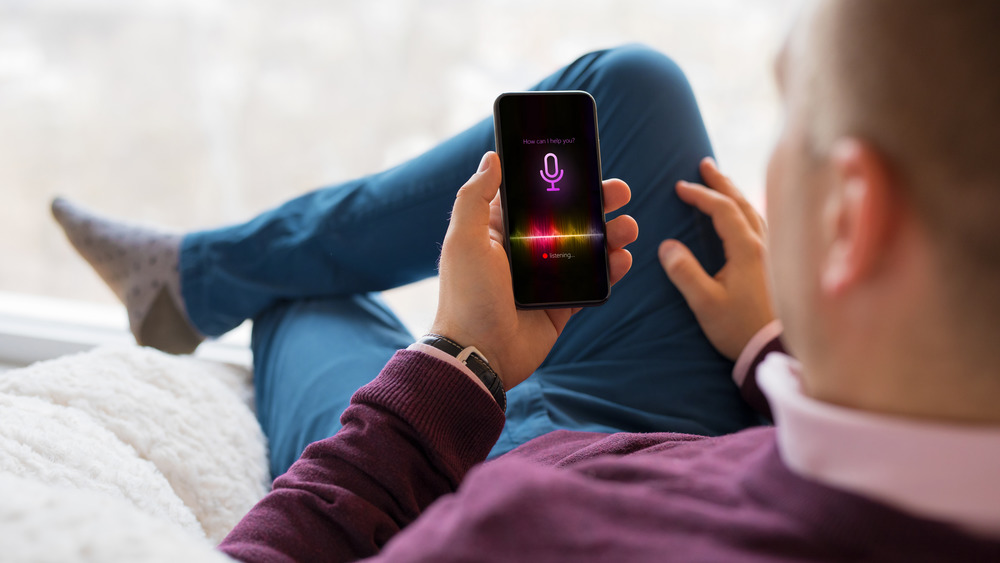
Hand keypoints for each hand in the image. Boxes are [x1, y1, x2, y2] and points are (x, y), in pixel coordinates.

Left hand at [430, 152, 637, 389]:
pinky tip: (623, 258)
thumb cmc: (466, 297)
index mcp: (500, 231)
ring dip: (612, 234)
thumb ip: (475, 197)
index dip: (562, 180)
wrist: (479, 356)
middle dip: (598, 203)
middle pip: (570, 218)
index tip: (586, 165)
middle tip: (621, 192)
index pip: (536, 197)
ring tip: (628, 227)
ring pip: (588, 248)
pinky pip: (593, 282)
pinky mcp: (562, 305)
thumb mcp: (463, 240)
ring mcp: (546, 278)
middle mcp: (525, 251)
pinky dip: (612, 269)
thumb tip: (492, 157)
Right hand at [658, 157, 774, 360]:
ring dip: (736, 194)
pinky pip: (761, 225)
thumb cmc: (741, 328)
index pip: (722, 210)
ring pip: (755, 212)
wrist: (776, 350)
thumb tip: (667, 246)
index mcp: (746, 249)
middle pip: (742, 203)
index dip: (700, 195)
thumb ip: (684, 273)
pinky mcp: (777, 265)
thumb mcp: (706, 303)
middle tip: (705, 165)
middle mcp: (764, 244)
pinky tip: (743, 217)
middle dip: (722, 183)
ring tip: (722, 184)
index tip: (679, 187)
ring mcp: (774, 253)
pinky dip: (746, 211)